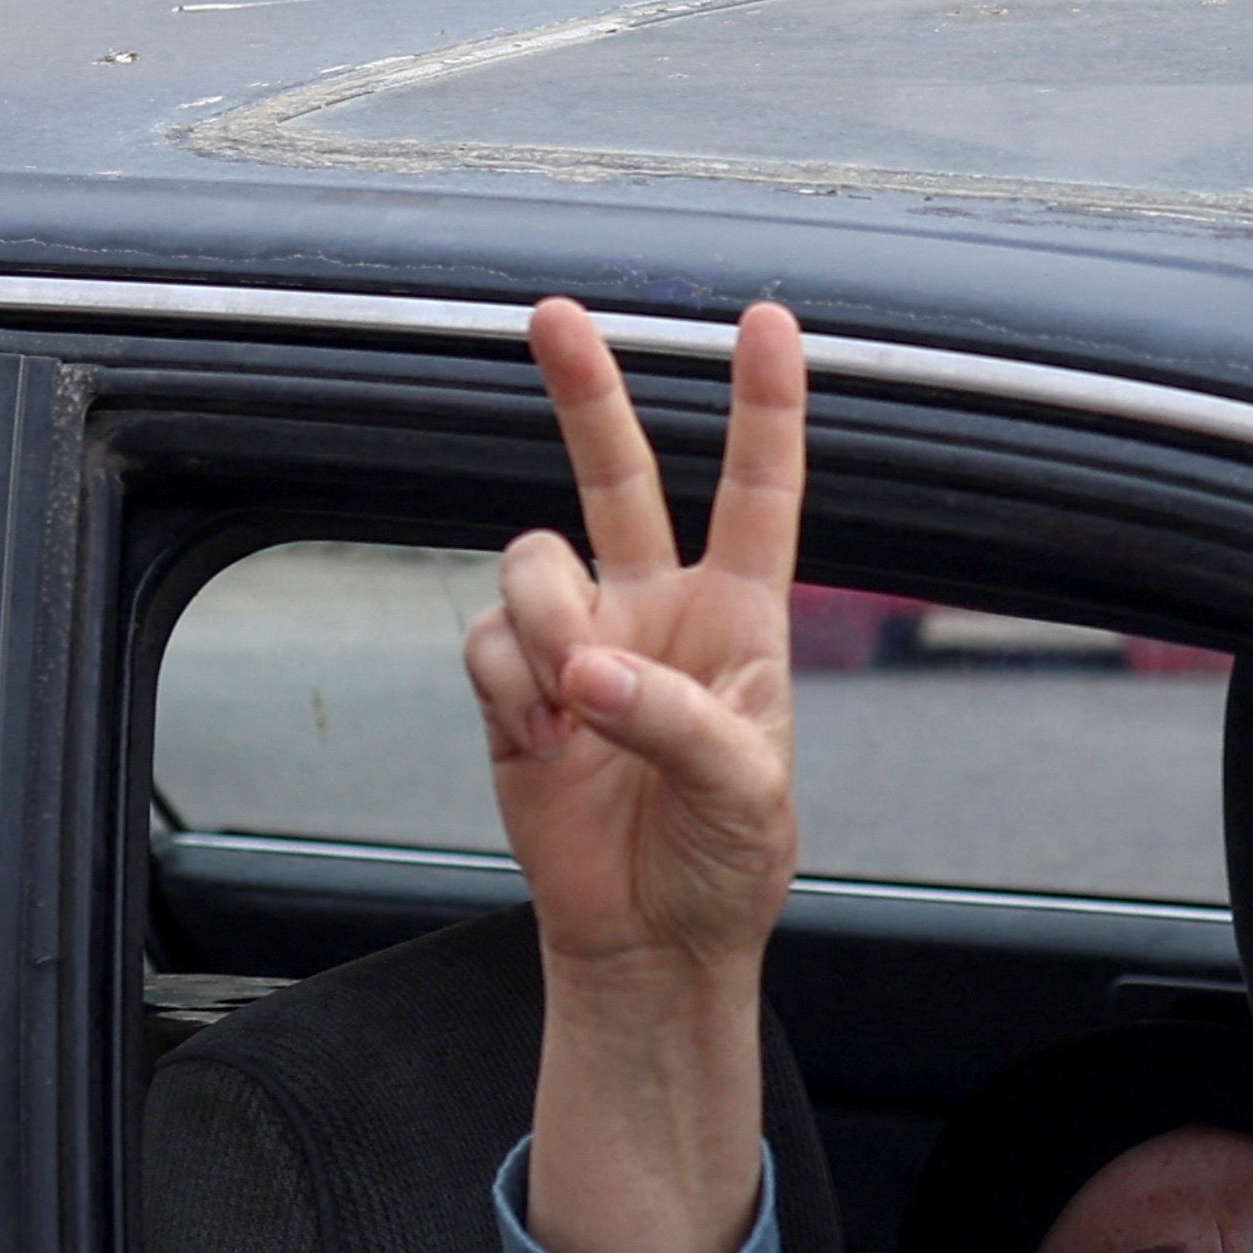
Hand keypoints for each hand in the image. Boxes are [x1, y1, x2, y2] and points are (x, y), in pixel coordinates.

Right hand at [468, 297, 806, 1252]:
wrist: (648, 937)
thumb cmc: (729, 858)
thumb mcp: (745, 791)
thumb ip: (675, 718)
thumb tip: (583, 671)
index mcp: (741, 613)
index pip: (758, 491)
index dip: (765, 406)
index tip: (769, 320)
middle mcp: (655, 607)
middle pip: (616, 474)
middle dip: (584, 391)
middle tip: (554, 315)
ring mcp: (578, 640)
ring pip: (530, 564)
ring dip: (543, 623)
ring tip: (572, 706)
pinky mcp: (513, 688)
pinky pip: (483, 644)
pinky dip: (508, 690)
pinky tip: (541, 744)